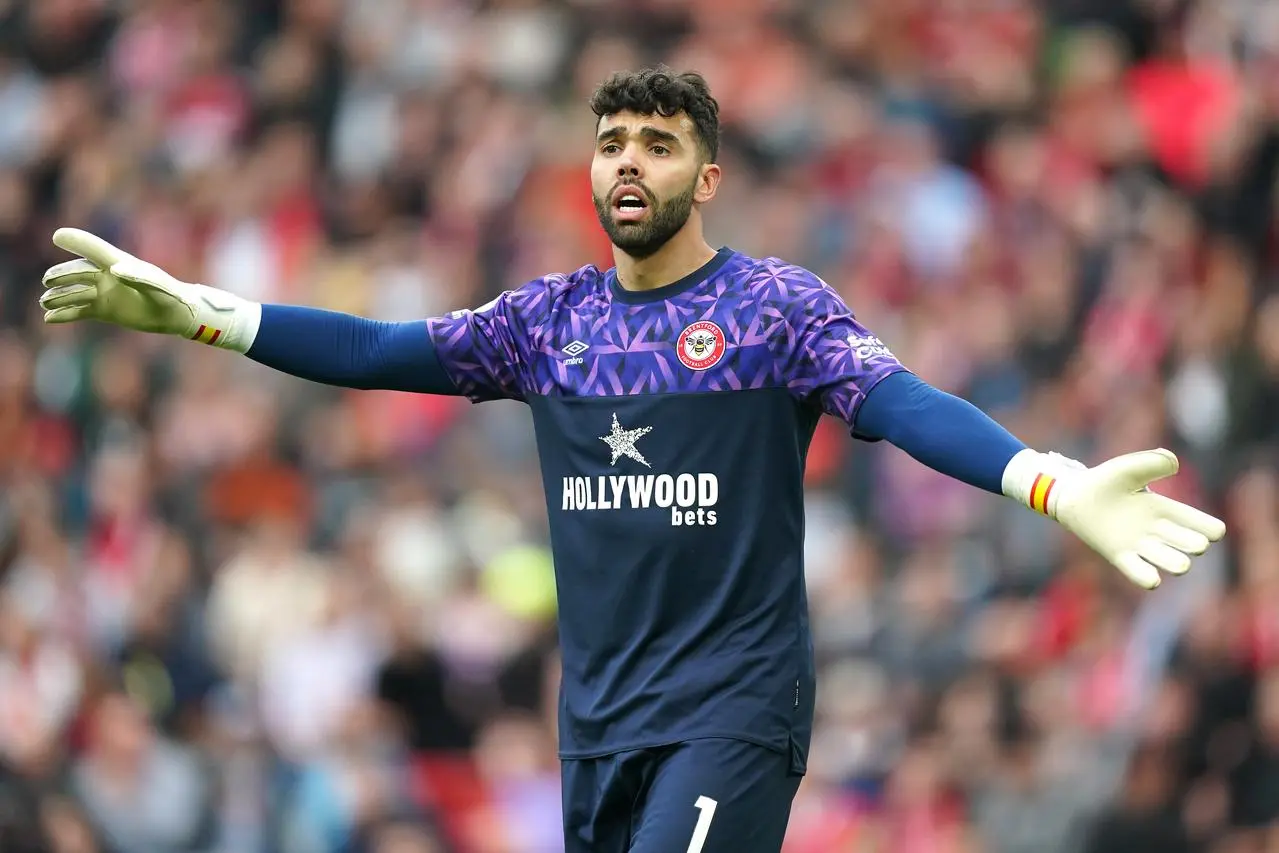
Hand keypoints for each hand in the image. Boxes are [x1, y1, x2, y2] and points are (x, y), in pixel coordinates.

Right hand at [40, 228, 255, 348]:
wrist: (178, 315)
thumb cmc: (171, 295)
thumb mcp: (157, 285)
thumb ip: (138, 275)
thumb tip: (115, 270)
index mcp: (119, 264)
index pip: (94, 250)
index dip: (77, 242)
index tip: (58, 236)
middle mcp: (107, 276)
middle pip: (77, 272)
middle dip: (61, 276)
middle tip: (48, 282)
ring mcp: (104, 293)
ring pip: (75, 292)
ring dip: (59, 296)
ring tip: (44, 303)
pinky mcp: (104, 310)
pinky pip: (79, 312)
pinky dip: (64, 315)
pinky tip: (49, 319)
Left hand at [1051, 449, 1224, 587]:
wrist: (1075, 495)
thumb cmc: (1106, 480)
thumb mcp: (1131, 467)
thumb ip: (1153, 461)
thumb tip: (1175, 465)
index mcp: (1167, 510)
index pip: (1201, 525)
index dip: (1211, 529)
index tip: (1213, 531)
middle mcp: (1158, 531)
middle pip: (1191, 545)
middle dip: (1195, 545)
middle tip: (1193, 544)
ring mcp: (1140, 545)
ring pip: (1170, 562)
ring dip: (1177, 563)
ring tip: (1180, 564)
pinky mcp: (1119, 555)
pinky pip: (1138, 573)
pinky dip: (1147, 578)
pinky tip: (1153, 580)